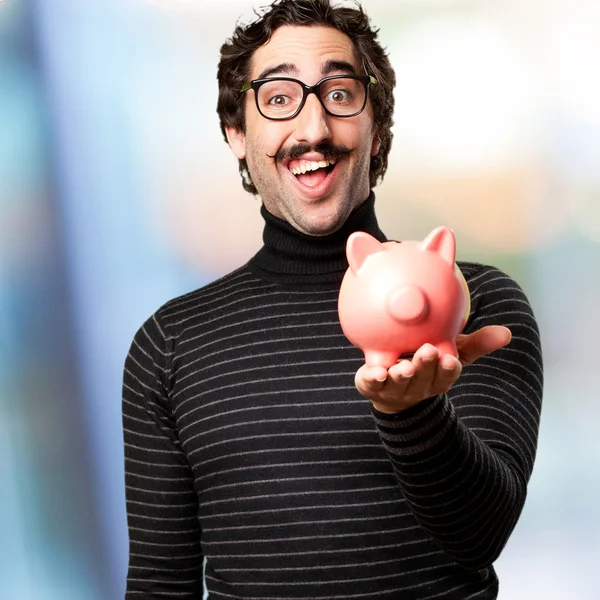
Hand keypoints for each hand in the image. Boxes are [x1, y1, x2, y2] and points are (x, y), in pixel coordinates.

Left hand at [355, 325, 511, 413]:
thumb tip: (506, 333)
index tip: (451, 359)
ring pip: (399, 382)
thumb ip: (476, 343)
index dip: (448, 370)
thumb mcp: (452, 350)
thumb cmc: (426, 361)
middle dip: (426, 366)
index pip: (446, 376)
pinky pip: (372, 383)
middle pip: (423, 378)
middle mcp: (417, 385)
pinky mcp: (372, 385)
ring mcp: (394, 388)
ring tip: (404, 366)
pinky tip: (376, 373)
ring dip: (402, 375)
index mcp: (437, 378)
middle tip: (428, 351)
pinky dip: (374, 379)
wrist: (390, 383)